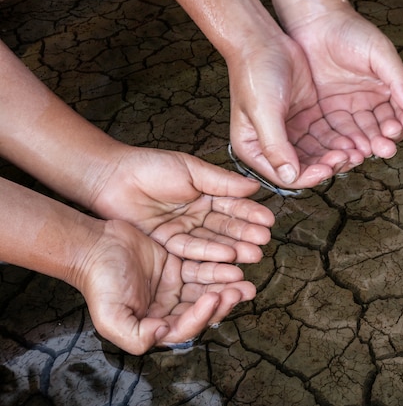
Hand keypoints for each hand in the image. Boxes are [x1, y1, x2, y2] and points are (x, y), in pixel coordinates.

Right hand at [78, 219, 254, 354]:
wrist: (94, 246)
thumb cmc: (99, 282)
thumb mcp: (110, 316)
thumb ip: (135, 336)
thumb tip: (164, 333)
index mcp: (155, 326)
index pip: (185, 327)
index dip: (202, 316)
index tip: (214, 299)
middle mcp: (168, 309)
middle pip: (202, 309)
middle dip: (224, 302)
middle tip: (243, 290)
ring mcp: (175, 287)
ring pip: (206, 288)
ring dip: (226, 285)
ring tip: (245, 280)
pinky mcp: (179, 265)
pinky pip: (202, 267)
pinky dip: (217, 266)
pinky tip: (233, 262)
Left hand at [89, 147, 274, 262]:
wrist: (112, 178)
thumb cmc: (150, 167)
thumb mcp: (191, 169)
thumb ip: (222, 182)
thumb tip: (254, 187)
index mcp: (206, 194)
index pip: (233, 205)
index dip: (250, 213)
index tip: (268, 220)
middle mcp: (198, 215)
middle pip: (226, 227)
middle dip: (246, 234)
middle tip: (264, 241)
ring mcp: (184, 231)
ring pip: (213, 241)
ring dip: (234, 248)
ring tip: (253, 254)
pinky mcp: (168, 245)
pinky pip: (191, 251)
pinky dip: (209, 254)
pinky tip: (228, 256)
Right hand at [227, 34, 364, 188]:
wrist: (262, 39)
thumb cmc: (254, 73)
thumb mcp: (263, 112)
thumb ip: (275, 146)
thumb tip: (290, 177)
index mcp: (253, 149)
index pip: (285, 175)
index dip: (309, 176)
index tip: (329, 167)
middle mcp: (271, 144)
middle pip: (304, 167)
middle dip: (327, 165)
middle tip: (348, 157)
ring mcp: (290, 132)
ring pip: (317, 153)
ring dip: (335, 154)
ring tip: (356, 150)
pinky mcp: (305, 118)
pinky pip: (324, 136)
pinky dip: (338, 140)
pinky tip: (353, 139)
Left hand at [278, 5, 402, 158]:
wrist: (316, 25)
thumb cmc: (351, 32)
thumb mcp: (380, 52)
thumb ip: (398, 78)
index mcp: (386, 89)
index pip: (400, 112)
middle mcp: (369, 103)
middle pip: (381, 128)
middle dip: (385, 139)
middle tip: (386, 147)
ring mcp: (347, 110)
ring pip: (361, 134)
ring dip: (367, 145)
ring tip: (369, 151)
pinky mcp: (327, 114)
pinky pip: (338, 132)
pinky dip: (345, 143)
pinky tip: (350, 149)